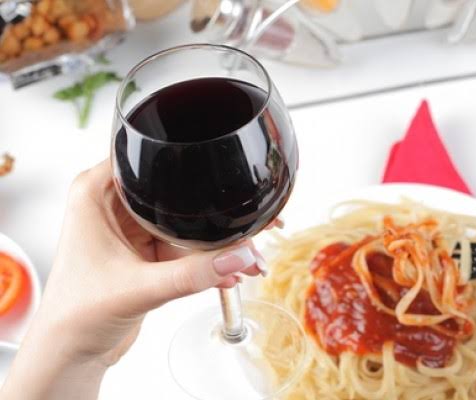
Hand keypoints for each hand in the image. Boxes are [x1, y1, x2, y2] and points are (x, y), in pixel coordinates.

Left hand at [1, 160, 267, 399]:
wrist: (72, 354)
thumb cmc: (74, 315)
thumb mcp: (138, 288)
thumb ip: (192, 273)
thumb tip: (236, 257)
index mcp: (96, 194)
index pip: (145, 159)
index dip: (184, 163)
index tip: (221, 173)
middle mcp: (114, 207)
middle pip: (174, 194)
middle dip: (211, 213)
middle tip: (245, 226)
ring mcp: (134, 231)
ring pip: (185, 224)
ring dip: (215, 243)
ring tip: (246, 255)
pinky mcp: (148, 254)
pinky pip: (187, 249)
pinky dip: (209, 261)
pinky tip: (230, 272)